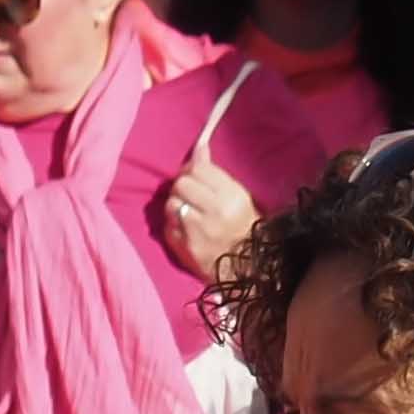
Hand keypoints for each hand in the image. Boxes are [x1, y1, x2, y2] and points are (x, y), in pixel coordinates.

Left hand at [157, 154, 258, 281]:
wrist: (246, 266)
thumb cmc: (243, 226)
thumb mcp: (238, 196)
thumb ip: (215, 174)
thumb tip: (198, 147)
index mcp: (233, 197)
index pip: (200, 169)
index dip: (191, 168)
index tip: (193, 172)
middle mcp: (216, 213)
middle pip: (181, 184)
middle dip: (182, 185)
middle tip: (189, 193)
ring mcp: (198, 231)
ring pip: (171, 203)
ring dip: (175, 204)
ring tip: (187, 211)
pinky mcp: (184, 247)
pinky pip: (167, 225)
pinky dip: (172, 223)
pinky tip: (184, 226)